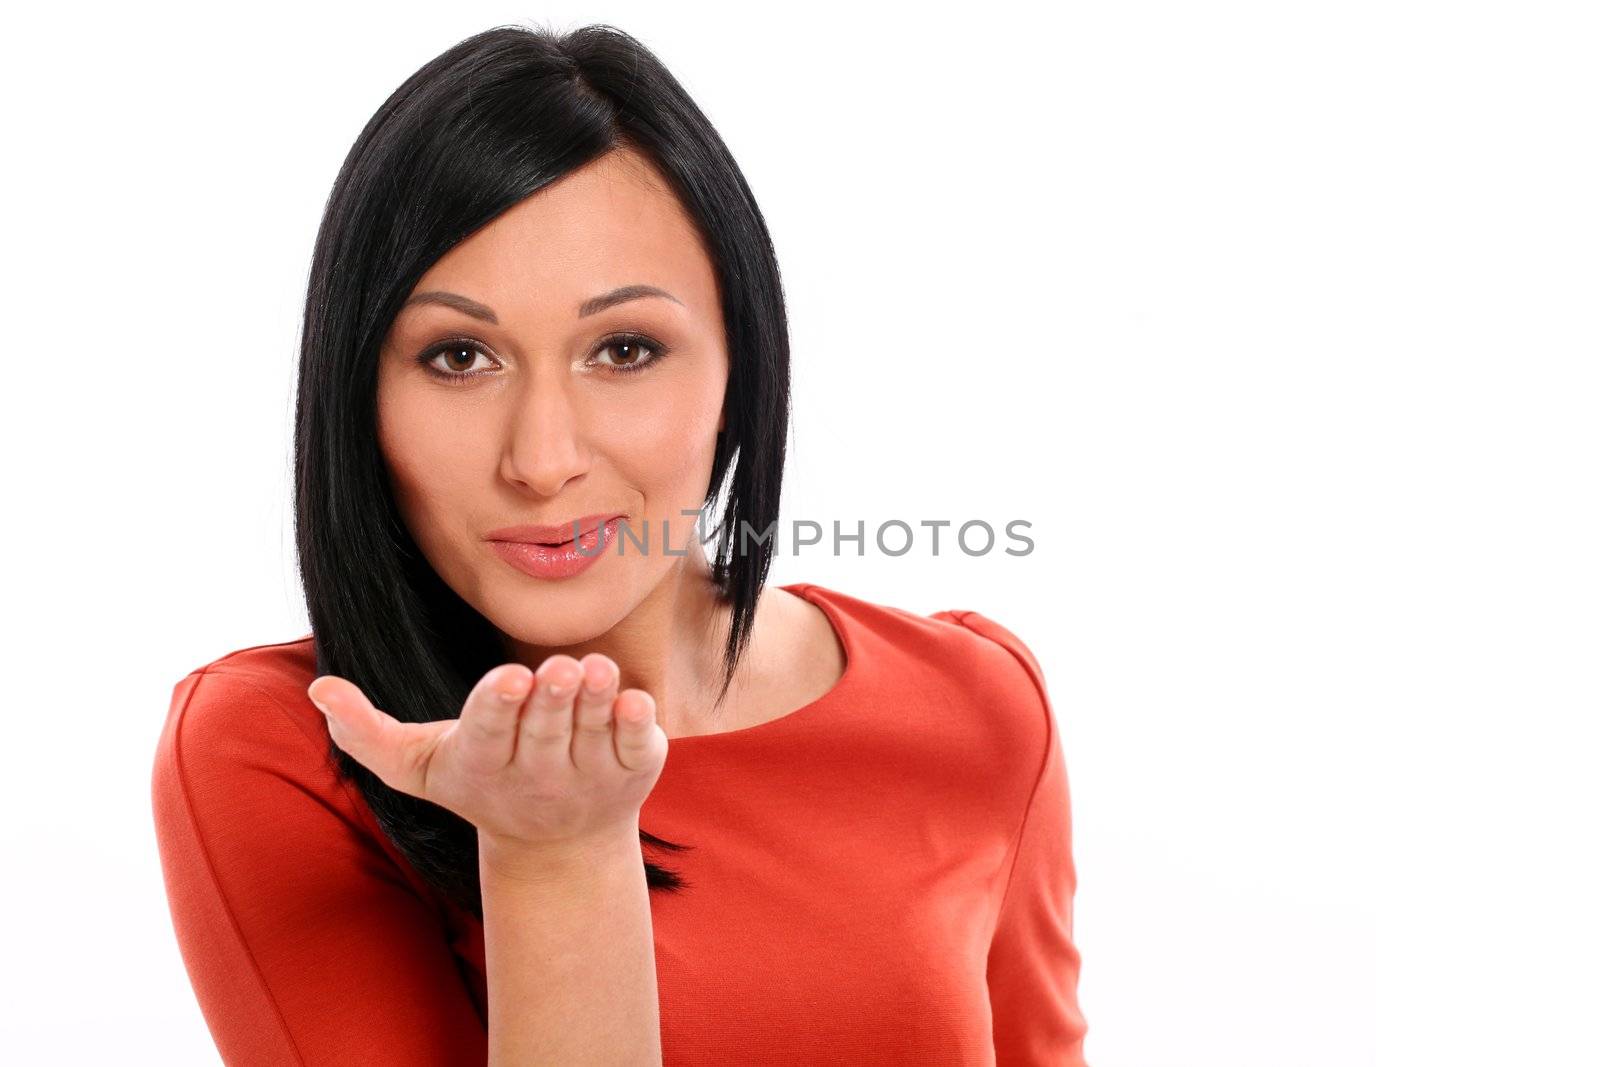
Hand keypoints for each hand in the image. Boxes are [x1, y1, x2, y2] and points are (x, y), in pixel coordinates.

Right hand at [305, 654, 667, 853]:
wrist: (558, 846)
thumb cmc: (480, 784)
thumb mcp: (419, 766)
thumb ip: (367, 733)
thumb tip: (318, 688)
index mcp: (485, 764)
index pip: (489, 733)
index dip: (497, 706)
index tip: (507, 679)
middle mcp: (539, 775)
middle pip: (545, 732)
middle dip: (551, 699)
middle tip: (558, 668)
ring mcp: (590, 775)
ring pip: (594, 733)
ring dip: (596, 701)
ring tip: (596, 669)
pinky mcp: (633, 770)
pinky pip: (637, 747)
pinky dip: (637, 726)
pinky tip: (636, 702)